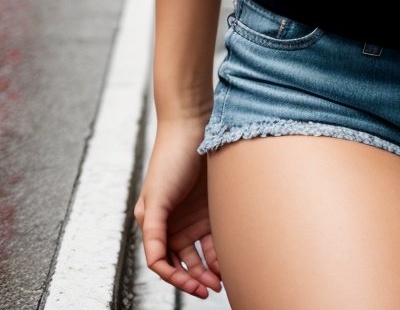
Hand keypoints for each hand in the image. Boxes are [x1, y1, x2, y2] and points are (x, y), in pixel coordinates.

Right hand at [134, 116, 222, 298]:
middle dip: (195, 279)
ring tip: (221, 281)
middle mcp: (172, 224)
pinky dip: (219, 253)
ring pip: (200, 255)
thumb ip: (153, 231)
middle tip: (211, 290)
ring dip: (209, 271)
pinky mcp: (210, 209)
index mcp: (154, 224)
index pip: (162, 263)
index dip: (177, 279)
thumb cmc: (169, 159)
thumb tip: (155, 264)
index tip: (193, 286)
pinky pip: (214, 239)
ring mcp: (192, 217)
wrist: (193, 127)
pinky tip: (228, 261)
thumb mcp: (156, 198)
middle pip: (183, 263)